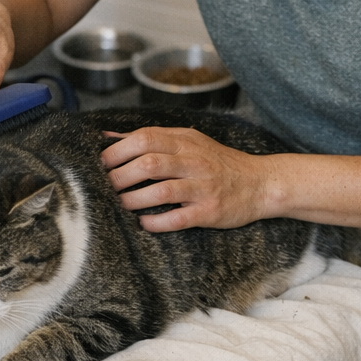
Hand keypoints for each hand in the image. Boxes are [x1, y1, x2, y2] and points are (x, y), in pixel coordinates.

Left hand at [100, 125, 272, 230]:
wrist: (260, 183)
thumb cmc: (218, 162)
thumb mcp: (188, 141)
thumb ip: (151, 138)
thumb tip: (108, 137)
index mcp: (185, 141)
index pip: (145, 138)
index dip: (118, 150)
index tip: (100, 163)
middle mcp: (193, 161)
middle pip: (149, 163)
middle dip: (120, 176)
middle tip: (105, 186)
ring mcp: (202, 187)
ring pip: (161, 191)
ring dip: (133, 199)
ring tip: (119, 205)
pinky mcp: (209, 211)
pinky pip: (178, 218)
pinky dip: (156, 222)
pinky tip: (143, 222)